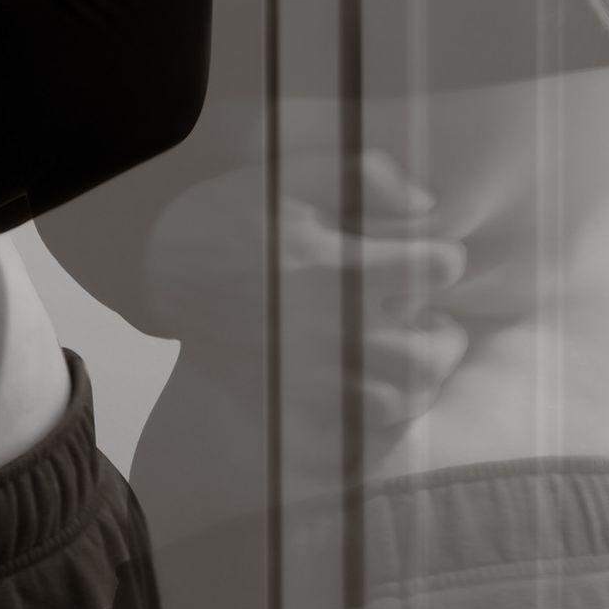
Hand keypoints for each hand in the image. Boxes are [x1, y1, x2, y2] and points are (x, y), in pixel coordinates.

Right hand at [144, 150, 469, 472]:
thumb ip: (364, 174)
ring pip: (396, 401)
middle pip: (427, 352)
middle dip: (446, 332)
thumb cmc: (234, 212)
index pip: (431, 271)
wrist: (161, 263)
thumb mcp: (294, 172)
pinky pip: (346, 437)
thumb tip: (426, 205)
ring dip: (417, 381)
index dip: (442, 258)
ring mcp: (305, 373)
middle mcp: (325, 325)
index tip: (432, 255)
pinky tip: (372, 391)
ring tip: (407, 355)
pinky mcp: (283, 402)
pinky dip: (372, 424)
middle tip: (433, 317)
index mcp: (332, 264)